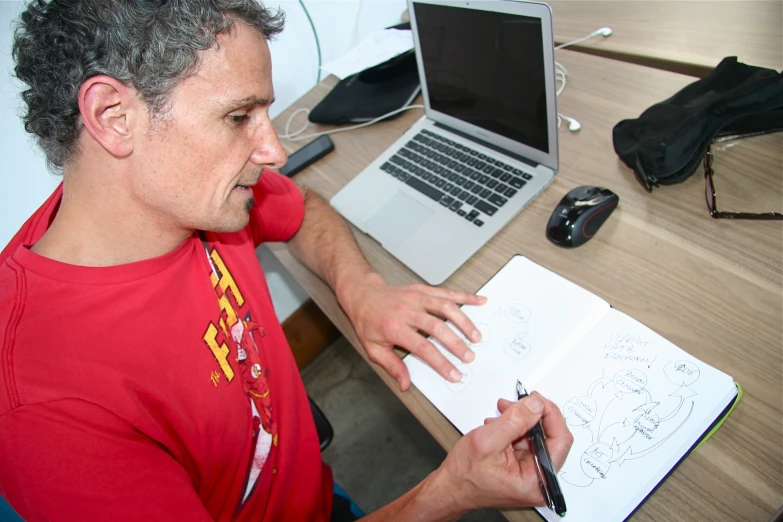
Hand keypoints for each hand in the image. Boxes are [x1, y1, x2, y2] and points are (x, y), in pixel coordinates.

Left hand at [339, 273, 486, 390]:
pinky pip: (446, 292)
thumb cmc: (369, 322)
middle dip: (456, 344)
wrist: (363, 295)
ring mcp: (417, 298)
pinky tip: (479, 301)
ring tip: (476, 336)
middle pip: (438, 328)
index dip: (441, 362)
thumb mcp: (373, 348)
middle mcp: (408, 311)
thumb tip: (405, 384)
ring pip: (445, 308)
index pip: (423, 347)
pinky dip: (465, 297)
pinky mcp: (423, 290)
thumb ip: (392, 366)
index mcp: (395, 328)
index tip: (453, 374)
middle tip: (469, 357)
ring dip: (464, 322)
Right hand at [429, 393, 572, 512]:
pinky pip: (527, 440)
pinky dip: (515, 428)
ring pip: (538, 435)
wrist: (452, 487)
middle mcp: (540, 479)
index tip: (536, 399)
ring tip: (502, 414)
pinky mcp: (524, 466)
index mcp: (537, 480)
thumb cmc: (465, 475)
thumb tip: (536, 405)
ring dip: (521, 420)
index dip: (550, 414)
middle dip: (532, 415)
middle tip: (516, 402)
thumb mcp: (487, 441)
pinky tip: (500, 425)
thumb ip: (514, 421)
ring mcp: (532, 473)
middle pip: (550, 436)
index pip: (560, 440)